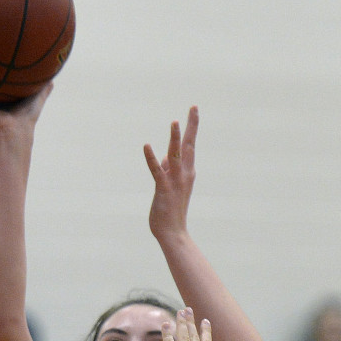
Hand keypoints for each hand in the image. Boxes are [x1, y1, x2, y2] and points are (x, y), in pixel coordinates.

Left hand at [143, 106, 197, 240]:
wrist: (173, 233)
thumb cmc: (171, 210)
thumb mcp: (171, 186)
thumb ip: (169, 170)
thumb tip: (165, 156)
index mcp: (187, 172)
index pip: (190, 146)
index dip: (192, 127)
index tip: (193, 110)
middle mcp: (185, 174)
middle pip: (189, 145)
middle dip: (191, 126)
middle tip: (194, 107)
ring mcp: (175, 181)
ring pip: (176, 155)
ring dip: (175, 138)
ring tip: (174, 121)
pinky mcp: (163, 189)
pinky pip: (157, 171)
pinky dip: (151, 158)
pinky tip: (146, 146)